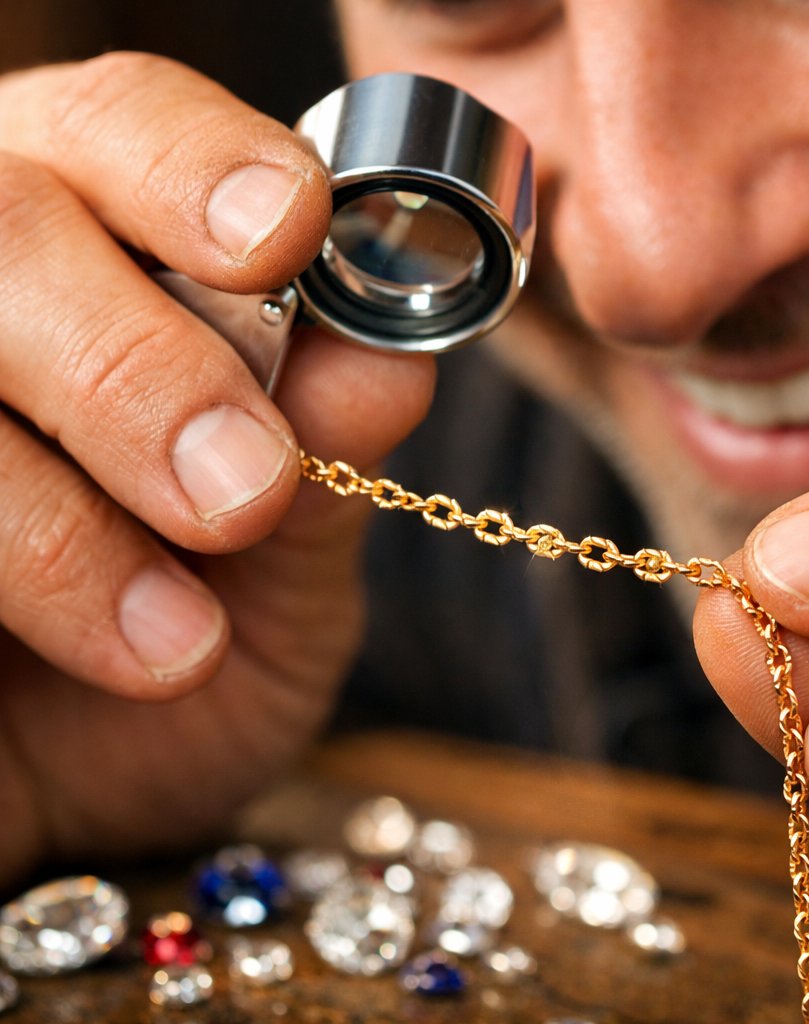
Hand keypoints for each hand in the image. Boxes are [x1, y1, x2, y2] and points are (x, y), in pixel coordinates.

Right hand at [0, 54, 434, 886]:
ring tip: (180, 644)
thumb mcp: (286, 575)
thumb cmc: (183, 663)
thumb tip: (391, 354)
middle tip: (242, 494)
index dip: (198, 162)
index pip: (125, 124)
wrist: (67, 799)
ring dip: (52, 511)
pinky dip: (6, 567)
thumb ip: (328, 463)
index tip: (284, 236)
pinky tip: (102, 662)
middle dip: (133, 362)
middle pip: (1, 218)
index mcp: (103, 262)